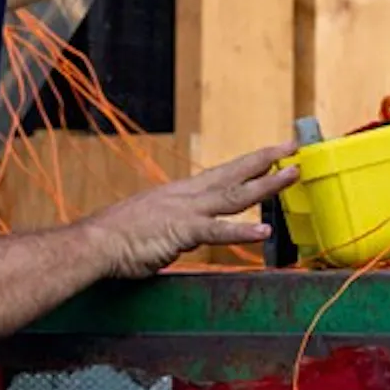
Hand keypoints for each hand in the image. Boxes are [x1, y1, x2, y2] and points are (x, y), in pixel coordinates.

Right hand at [79, 142, 300, 278]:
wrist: (96, 243)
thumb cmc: (120, 237)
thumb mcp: (154, 224)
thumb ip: (176, 225)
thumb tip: (185, 232)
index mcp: (182, 193)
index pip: (224, 173)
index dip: (250, 163)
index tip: (273, 152)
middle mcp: (188, 196)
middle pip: (235, 173)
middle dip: (266, 160)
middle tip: (294, 147)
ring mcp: (186, 211)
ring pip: (234, 195)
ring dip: (266, 185)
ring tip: (292, 176)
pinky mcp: (181, 232)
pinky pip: (217, 231)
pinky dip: (242, 231)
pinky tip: (265, 231)